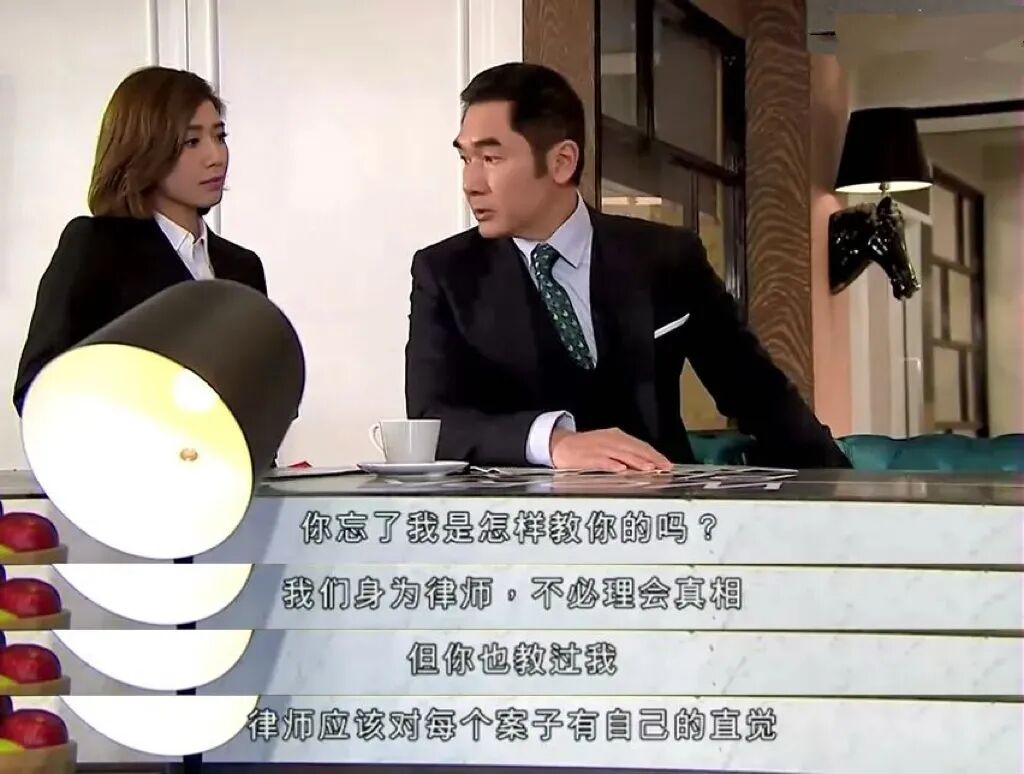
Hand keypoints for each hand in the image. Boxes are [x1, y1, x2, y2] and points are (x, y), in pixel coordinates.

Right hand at [550, 428, 672, 471]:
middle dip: (651, 458)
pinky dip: (611, 464)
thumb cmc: (586, 449)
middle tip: (664, 468)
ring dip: (636, 461)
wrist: (560, 444)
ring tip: (649, 468)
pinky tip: (621, 469)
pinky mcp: (587, 457)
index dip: (655, 454)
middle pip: (634, 448)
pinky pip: (601, 461)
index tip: (667, 464)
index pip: (640, 445)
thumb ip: (625, 454)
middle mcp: (610, 440)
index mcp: (616, 437)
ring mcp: (599, 448)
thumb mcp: (608, 446)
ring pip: (621, 454)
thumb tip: (646, 465)